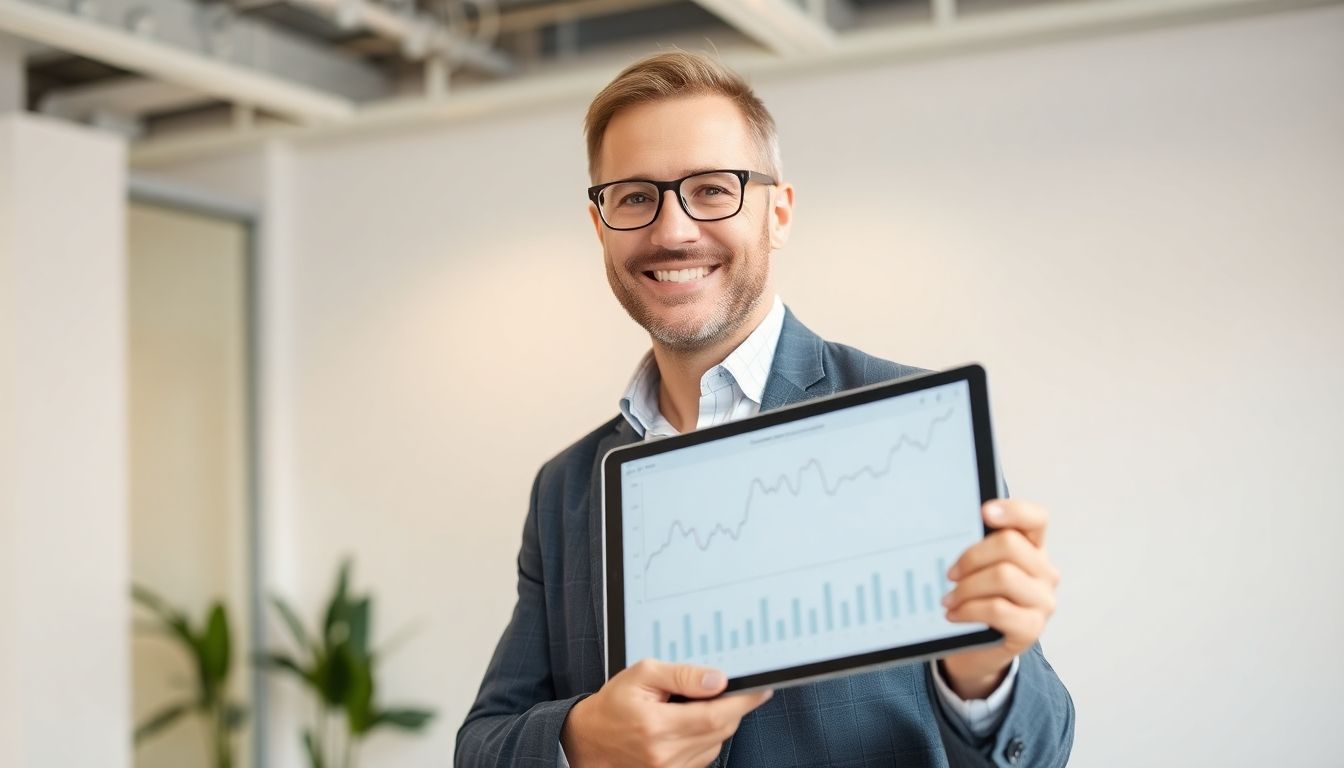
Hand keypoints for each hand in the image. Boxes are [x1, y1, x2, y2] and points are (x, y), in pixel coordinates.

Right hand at [561, 659, 772, 767]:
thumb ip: (682, 676)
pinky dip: (706, 738)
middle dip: (733, 707)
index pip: (716, 715)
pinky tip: (689, 724)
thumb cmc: (614, 705)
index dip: (744, 701)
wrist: (589, 741)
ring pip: (716, 743)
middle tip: (732, 688)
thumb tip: (718, 680)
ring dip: (717, 723)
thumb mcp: (643, 674)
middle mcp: (665, 754)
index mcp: (657, 726)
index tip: (761, 689)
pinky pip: (705, 757)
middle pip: (721, 730)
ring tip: (694, 706)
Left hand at [940, 499, 1059, 698]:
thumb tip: (950, 526)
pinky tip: (954, 614)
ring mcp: (1042, 601)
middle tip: (950, 573)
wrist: (978, 647)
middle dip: (972, 557)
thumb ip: (977, 547)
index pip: (1035, 518)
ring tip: (949, 598)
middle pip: (1010, 545)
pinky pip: (997, 609)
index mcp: (1033, 548)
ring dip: (967, 587)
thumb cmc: (977, 599)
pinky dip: (968, 609)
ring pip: (1003, 576)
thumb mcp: (978, 570)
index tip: (984, 512)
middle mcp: (1044, 572)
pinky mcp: (1032, 628)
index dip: (1013, 510)